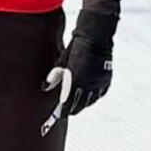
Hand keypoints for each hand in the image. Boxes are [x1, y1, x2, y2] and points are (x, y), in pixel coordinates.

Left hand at [43, 0, 119, 116]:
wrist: (95, 36)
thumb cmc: (75, 46)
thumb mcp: (61, 61)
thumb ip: (54, 77)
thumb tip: (44, 88)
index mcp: (76, 80)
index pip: (68, 102)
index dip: (62, 111)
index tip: (57, 115)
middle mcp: (89, 84)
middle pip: (79, 105)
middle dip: (71, 109)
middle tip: (65, 111)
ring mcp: (99, 83)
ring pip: (90, 101)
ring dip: (82, 103)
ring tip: (76, 105)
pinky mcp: (106, 80)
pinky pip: (99, 94)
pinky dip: (93, 96)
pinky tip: (89, 96)